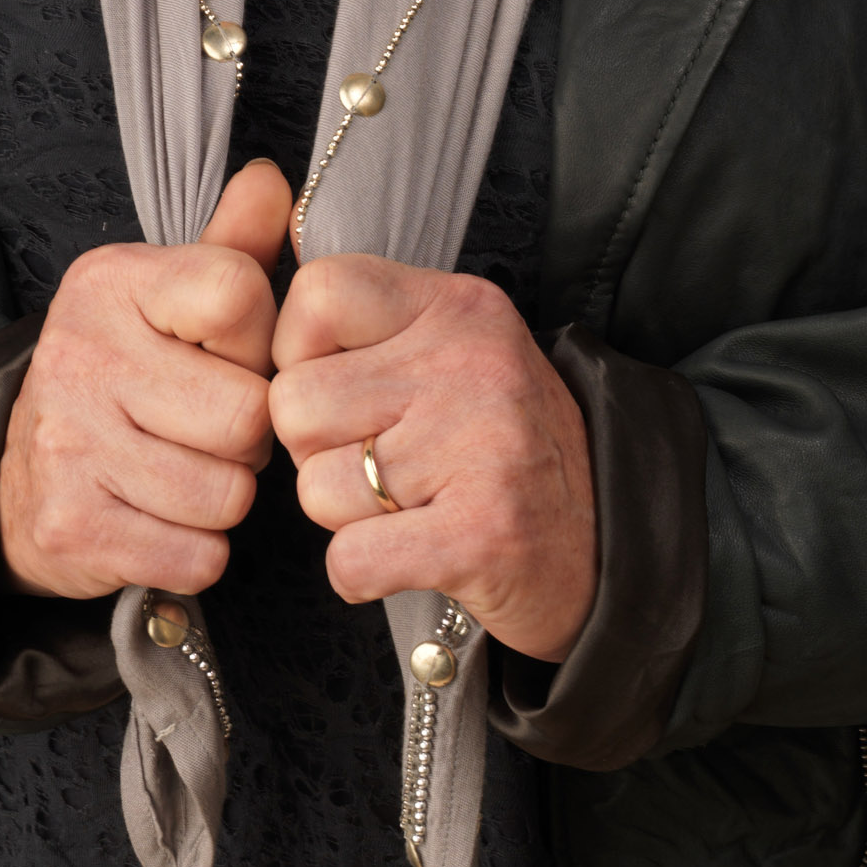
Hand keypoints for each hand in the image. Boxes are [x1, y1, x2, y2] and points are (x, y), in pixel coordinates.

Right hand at [0, 159, 290, 599]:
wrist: (18, 472)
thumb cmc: (125, 372)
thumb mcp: (168, 295)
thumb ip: (232, 242)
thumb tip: (274, 180)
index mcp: (114, 282)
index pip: (240, 294)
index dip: (260, 340)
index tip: (233, 355)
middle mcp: (83, 353)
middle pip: (248, 414)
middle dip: (252, 435)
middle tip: (218, 430)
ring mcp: (70, 443)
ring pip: (228, 494)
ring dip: (227, 496)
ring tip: (193, 471)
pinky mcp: (71, 527)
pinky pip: (196, 557)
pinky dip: (198, 551)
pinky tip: (168, 521)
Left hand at [270, 258, 596, 663]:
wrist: (610, 542)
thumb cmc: (502, 445)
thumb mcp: (455, 350)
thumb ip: (372, 329)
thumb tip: (256, 329)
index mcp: (458, 306)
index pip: (318, 292)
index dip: (298, 351)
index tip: (336, 389)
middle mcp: (471, 362)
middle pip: (295, 402)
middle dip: (315, 449)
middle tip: (377, 464)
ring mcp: (482, 446)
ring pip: (314, 488)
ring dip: (346, 516)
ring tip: (411, 507)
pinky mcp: (483, 534)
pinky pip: (348, 560)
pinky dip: (362, 575)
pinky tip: (409, 556)